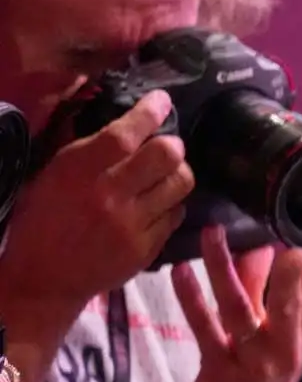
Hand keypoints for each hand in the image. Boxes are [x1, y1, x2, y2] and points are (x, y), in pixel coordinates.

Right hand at [0, 91, 191, 315]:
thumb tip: (120, 120)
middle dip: (172, 145)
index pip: (125, 134)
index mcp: (78, 171)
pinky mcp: (148, 248)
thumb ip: (85, 149)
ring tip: (165, 175)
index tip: (162, 101)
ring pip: (181, 184)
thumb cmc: (41, 220)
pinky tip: (158, 205)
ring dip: (178, 173)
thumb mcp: (50, 176)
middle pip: (167, 155)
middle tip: (166, 147)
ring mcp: (132, 224)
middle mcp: (109, 195)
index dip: (150, 113)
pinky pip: (176, 215)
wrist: (44, 279)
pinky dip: (171, 204)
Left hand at [173, 225, 301, 381]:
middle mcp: (287, 349)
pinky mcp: (221, 371)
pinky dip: (191, 298)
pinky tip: (180, 272)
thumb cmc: (254, 375)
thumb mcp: (270, 334)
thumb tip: (262, 244)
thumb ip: (265, 291)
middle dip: (287, 272)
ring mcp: (254, 362)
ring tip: (211, 235)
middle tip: (282, 241)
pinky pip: (205, 328)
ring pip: (239, 308)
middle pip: (287, 303)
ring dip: (223, 269)